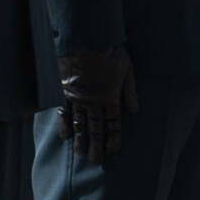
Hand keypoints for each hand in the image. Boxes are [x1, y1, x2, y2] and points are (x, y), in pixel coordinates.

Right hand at [56, 45, 138, 164]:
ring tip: (81, 154)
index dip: (113, 139)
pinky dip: (65, 124)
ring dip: (80, 139)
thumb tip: (135, 111)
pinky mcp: (66, 90)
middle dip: (96, 145)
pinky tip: (65, 136)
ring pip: (80, 123)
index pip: (113, 124)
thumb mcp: (127, 70)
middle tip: (95, 161)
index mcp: (110, 97)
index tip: (113, 152)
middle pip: (95, 128)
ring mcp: (78, 97)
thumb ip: (129, 91)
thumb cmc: (111, 51)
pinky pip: (65, 111)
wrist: (87, 38)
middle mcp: (94, 101)